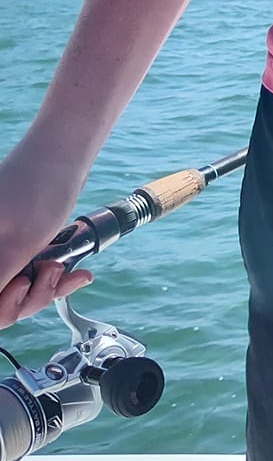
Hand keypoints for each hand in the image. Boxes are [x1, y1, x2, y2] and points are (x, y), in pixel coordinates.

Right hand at [0, 137, 93, 329]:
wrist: (63, 154)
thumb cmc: (39, 189)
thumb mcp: (18, 245)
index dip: (3, 306)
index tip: (22, 285)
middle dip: (30, 296)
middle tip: (50, 270)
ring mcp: (0, 251)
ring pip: (16, 292)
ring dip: (46, 287)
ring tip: (61, 265)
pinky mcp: (15, 248)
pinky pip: (30, 275)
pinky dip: (53, 277)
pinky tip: (76, 273)